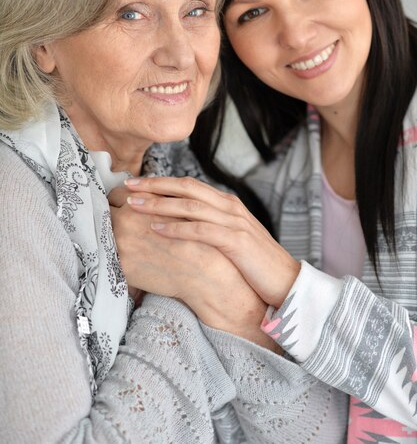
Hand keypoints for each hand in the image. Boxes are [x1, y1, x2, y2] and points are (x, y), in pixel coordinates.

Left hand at [108, 184, 277, 349]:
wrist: (285, 282)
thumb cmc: (252, 264)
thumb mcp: (228, 239)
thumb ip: (207, 227)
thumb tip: (177, 226)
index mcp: (226, 204)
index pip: (188, 185)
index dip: (160, 182)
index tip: (135, 184)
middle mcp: (229, 207)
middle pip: (186, 188)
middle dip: (154, 186)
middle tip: (126, 186)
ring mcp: (234, 222)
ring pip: (190, 206)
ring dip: (159, 204)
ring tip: (134, 205)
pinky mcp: (237, 241)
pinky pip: (201, 230)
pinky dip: (177, 228)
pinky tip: (156, 228)